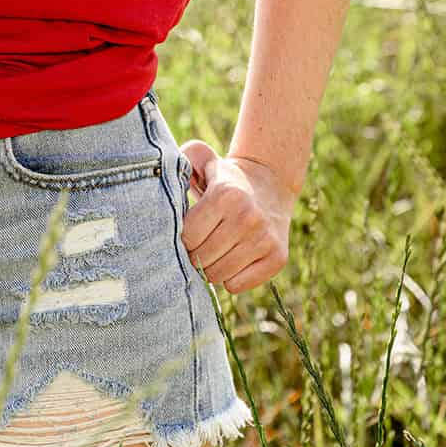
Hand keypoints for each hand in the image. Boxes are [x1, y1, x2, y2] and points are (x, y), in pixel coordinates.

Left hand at [178, 140, 297, 294]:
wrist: (270, 183)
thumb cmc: (225, 179)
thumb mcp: (203, 160)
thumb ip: (182, 160)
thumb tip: (168, 174)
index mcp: (226, 195)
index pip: (188, 237)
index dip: (183, 237)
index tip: (188, 231)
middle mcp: (248, 218)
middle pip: (202, 259)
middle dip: (195, 254)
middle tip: (199, 244)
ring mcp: (265, 240)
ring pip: (218, 276)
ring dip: (211, 268)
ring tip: (214, 251)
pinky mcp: (277, 258)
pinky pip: (237, 286)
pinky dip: (230, 278)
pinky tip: (232, 259)